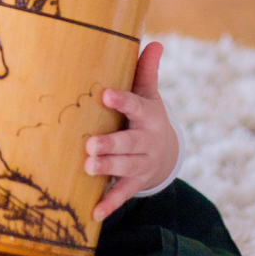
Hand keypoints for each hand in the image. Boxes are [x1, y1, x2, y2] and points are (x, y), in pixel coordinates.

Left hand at [85, 42, 176, 221]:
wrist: (166, 154)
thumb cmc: (146, 117)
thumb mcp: (149, 95)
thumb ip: (147, 72)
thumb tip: (156, 42)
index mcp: (148, 115)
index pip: (136, 107)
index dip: (122, 101)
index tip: (105, 96)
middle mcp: (147, 141)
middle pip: (130, 143)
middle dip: (111, 145)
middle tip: (90, 145)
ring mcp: (142, 164)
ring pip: (126, 168)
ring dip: (108, 169)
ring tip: (88, 167)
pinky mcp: (136, 183)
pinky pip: (124, 194)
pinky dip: (110, 204)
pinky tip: (94, 212)